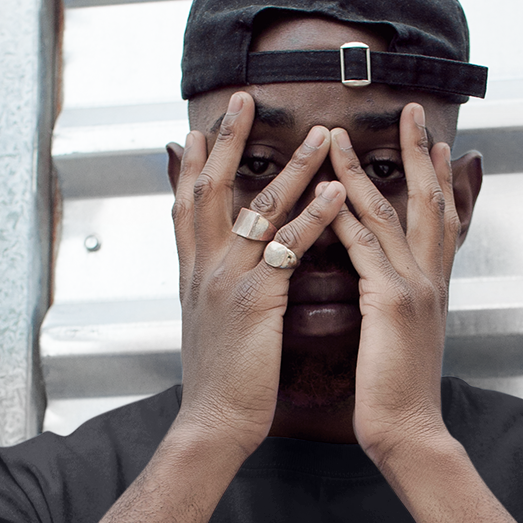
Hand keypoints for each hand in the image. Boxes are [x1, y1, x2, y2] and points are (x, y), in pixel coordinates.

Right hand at [171, 93, 346, 460]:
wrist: (213, 424)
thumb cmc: (220, 383)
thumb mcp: (211, 325)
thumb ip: (217, 291)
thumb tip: (224, 274)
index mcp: (193, 274)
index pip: (186, 207)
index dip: (189, 165)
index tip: (193, 130)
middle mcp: (204, 269)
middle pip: (209, 188)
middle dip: (224, 141)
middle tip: (241, 99)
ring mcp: (227, 281)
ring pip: (260, 208)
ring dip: (293, 166)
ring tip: (320, 134)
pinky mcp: (256, 301)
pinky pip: (288, 248)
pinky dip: (314, 217)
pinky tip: (336, 192)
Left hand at [327, 103, 460, 468]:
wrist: (411, 432)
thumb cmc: (397, 395)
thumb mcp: (403, 339)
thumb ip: (398, 306)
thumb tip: (388, 288)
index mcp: (432, 288)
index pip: (440, 220)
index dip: (439, 178)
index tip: (436, 142)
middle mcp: (430, 280)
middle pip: (430, 201)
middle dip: (420, 153)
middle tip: (413, 112)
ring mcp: (414, 288)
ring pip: (391, 213)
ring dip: (364, 170)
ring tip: (342, 135)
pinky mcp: (391, 304)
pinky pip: (365, 248)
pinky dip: (347, 216)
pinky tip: (330, 190)